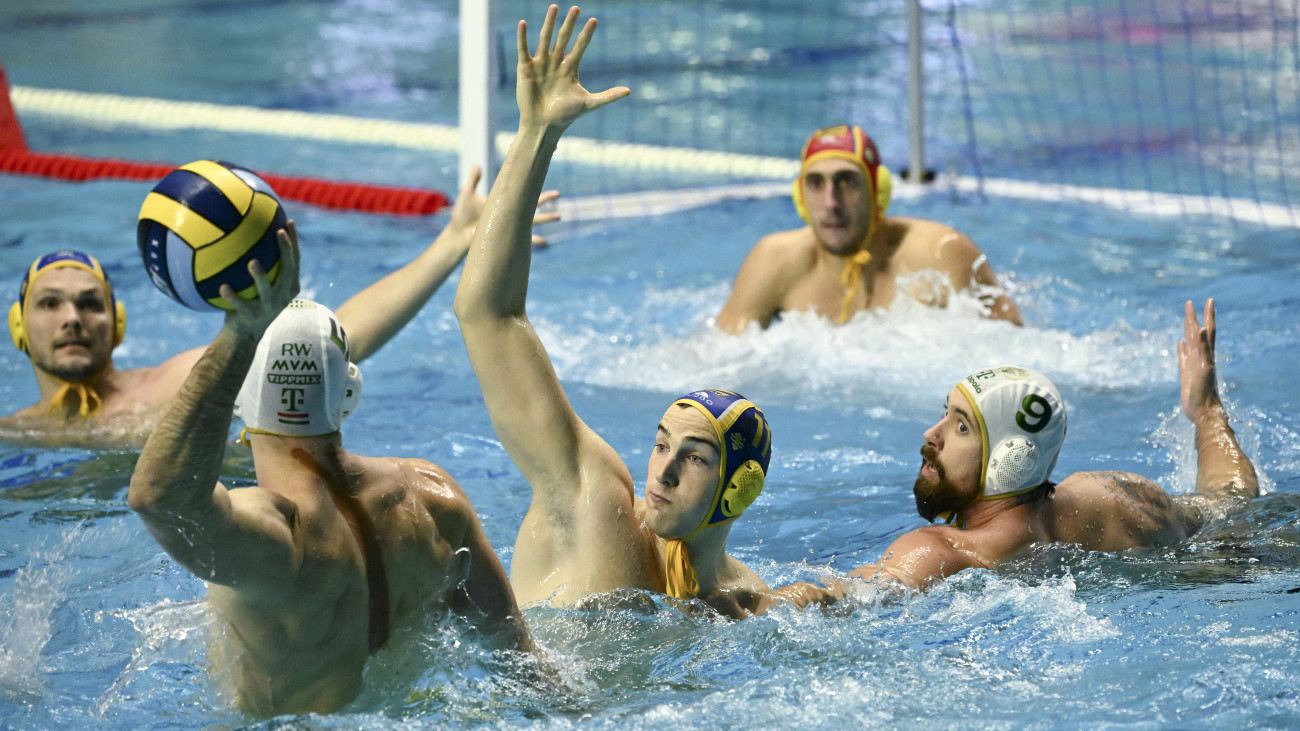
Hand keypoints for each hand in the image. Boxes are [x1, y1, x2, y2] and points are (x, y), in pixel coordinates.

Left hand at [220, 219, 301, 335]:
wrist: (245, 334)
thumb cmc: (251, 301)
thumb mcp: (262, 285)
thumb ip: (261, 264)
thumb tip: (247, 232)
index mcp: (288, 286)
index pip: (295, 260)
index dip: (294, 241)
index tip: (288, 221)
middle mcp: (282, 296)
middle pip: (288, 270)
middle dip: (285, 250)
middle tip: (278, 232)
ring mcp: (268, 307)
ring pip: (267, 290)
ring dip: (260, 276)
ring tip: (252, 262)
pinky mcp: (251, 317)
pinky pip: (241, 305)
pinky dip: (232, 297)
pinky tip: (222, 287)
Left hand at [448, 165, 560, 246]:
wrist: (458, 234)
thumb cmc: (461, 214)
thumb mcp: (467, 194)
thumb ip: (474, 180)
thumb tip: (477, 164)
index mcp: (502, 201)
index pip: (518, 191)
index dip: (530, 183)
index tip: (541, 174)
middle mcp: (509, 213)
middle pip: (531, 204)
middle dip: (545, 199)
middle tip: (559, 194)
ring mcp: (509, 225)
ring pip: (532, 221)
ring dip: (546, 218)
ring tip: (559, 215)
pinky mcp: (506, 237)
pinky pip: (523, 239)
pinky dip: (534, 240)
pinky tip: (545, 241)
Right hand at [516, 5, 629, 132]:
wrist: (543, 125)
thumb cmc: (565, 115)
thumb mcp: (589, 104)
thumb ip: (608, 96)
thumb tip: (629, 91)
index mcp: (570, 68)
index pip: (580, 46)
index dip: (587, 34)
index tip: (594, 20)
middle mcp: (556, 62)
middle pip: (564, 38)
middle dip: (570, 24)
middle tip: (576, 8)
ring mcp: (540, 64)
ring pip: (545, 39)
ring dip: (549, 23)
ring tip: (554, 7)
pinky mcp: (525, 68)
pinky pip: (523, 49)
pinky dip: (522, 37)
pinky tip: (524, 23)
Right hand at [1178, 298, 1220, 422]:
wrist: (1204, 412)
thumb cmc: (1206, 392)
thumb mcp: (1204, 369)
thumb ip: (1203, 349)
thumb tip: (1201, 329)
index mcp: (1206, 354)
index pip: (1207, 330)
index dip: (1207, 315)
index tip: (1208, 300)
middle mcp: (1200, 357)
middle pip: (1196, 333)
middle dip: (1194, 318)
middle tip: (1189, 303)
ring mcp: (1193, 365)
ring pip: (1189, 343)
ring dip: (1187, 330)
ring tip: (1185, 319)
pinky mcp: (1186, 374)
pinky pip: (1183, 357)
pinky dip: (1181, 349)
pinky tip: (1180, 343)